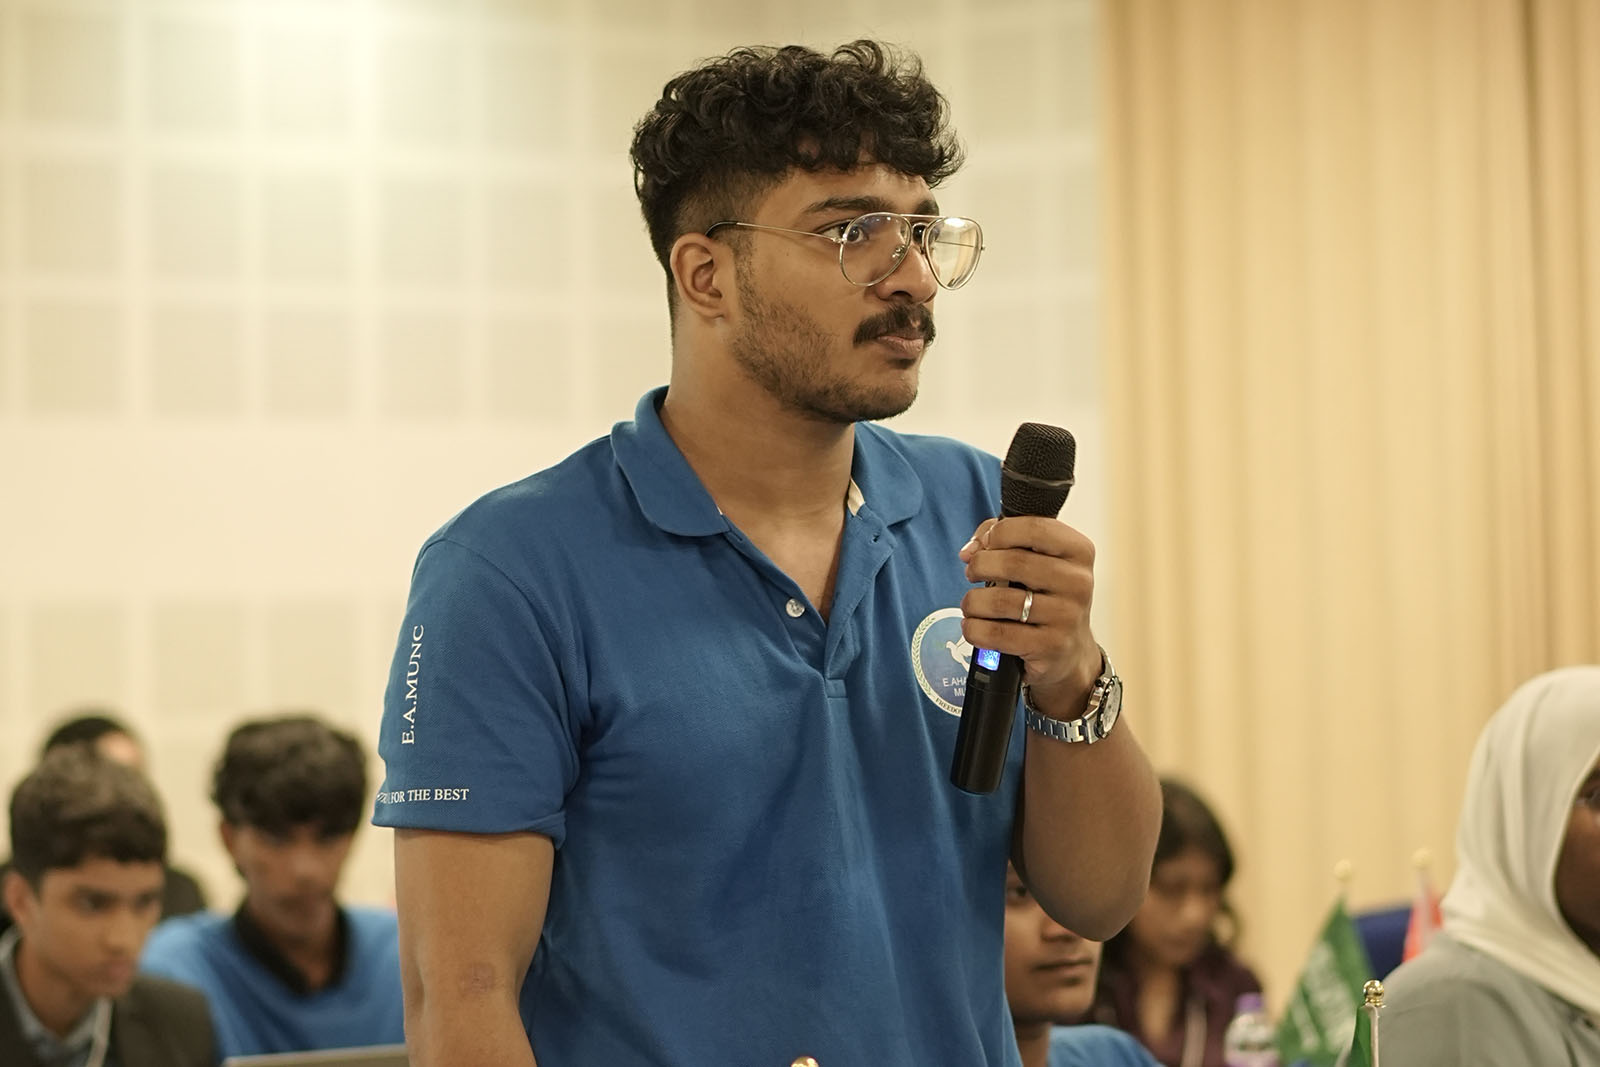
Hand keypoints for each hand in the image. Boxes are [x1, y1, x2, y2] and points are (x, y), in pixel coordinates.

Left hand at [958, 516, 1100, 712]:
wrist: (1070, 649)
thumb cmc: (1047, 597)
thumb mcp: (1037, 559)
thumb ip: (1000, 539)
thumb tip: (969, 552)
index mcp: (1078, 551)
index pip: (1033, 528)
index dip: (999, 533)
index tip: (986, 544)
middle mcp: (1077, 582)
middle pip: (1013, 563)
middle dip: (980, 565)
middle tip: (972, 573)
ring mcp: (1066, 616)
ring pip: (1000, 600)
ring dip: (973, 601)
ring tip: (972, 604)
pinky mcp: (1050, 646)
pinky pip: (997, 634)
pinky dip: (975, 629)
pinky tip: (974, 626)